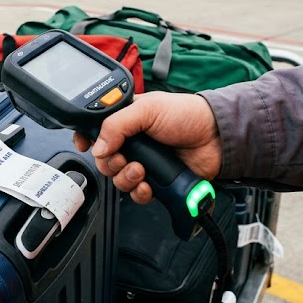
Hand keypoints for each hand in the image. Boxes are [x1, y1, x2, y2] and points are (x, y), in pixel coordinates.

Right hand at [73, 92, 221, 203]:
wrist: (217, 138)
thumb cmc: (188, 114)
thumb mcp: (148, 109)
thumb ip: (117, 124)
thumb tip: (97, 147)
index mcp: (126, 119)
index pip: (96, 130)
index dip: (87, 139)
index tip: (85, 145)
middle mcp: (132, 142)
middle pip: (104, 159)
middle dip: (110, 162)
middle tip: (124, 157)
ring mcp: (144, 163)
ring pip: (118, 179)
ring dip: (125, 177)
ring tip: (141, 170)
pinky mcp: (156, 181)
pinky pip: (136, 194)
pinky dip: (139, 192)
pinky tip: (148, 184)